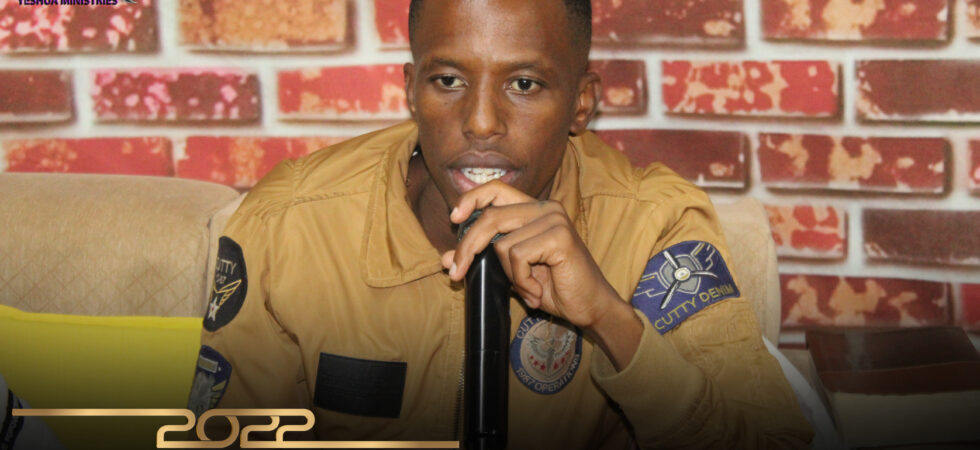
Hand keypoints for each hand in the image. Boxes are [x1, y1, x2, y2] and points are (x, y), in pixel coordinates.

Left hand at [442, 180, 627, 331]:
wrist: (590, 307)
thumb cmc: (555, 287)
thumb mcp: (512, 272)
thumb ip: (484, 260)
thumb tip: (445, 259)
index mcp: (535, 209)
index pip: (496, 189)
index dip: (471, 199)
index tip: (453, 219)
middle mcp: (545, 208)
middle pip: (490, 216)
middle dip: (467, 248)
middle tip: (455, 274)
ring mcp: (554, 220)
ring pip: (503, 244)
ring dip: (510, 276)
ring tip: (528, 288)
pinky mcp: (559, 237)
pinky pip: (518, 257)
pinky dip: (522, 281)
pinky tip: (537, 290)